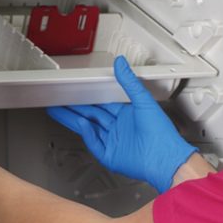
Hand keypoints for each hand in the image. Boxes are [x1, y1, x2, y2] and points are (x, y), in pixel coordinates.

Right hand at [47, 56, 197, 192]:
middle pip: (91, 116)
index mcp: (127, 116)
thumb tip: (121, 64)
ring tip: (58, 111)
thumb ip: (129, 82)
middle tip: (59, 101)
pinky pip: (94, 144)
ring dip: (74, 120)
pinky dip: (87, 134)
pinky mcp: (110, 156)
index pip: (102, 104)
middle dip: (74, 108)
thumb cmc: (161, 133)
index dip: (88, 97)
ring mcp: (114, 143)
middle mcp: (119, 129)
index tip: (76, 91)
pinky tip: (81, 124)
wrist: (164, 158)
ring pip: (88, 129)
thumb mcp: (143, 101)